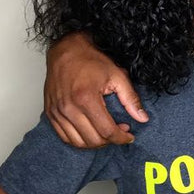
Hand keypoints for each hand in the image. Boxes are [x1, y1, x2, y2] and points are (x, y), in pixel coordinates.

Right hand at [45, 32, 147, 146]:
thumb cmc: (90, 60)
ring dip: (95, 143)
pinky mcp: (51, 113)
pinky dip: (79, 140)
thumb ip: (131, 99)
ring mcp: (57, 112)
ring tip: (106, 133)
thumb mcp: (117, 75)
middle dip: (110, 141)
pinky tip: (91, 133)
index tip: (129, 136)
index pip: (106, 130)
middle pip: (93, 139)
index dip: (121, 138)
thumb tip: (142, 118)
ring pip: (78, 142)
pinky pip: (65, 137)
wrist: (66, 50)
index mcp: (86, 98)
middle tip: (120, 132)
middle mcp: (69, 108)